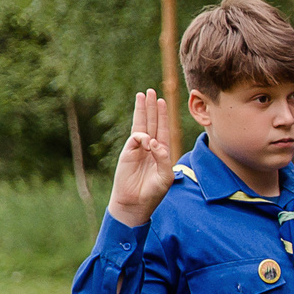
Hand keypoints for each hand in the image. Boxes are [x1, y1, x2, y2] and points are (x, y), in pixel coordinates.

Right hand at [106, 90, 178, 225]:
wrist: (135, 203)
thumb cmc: (153, 192)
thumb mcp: (165, 176)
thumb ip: (163, 158)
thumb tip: (154, 142)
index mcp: (161, 151)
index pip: (162, 128)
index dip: (162, 115)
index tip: (162, 100)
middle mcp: (149, 147)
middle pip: (151, 122)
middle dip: (151, 107)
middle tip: (150, 91)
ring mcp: (137, 149)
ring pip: (140, 126)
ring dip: (141, 111)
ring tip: (141, 96)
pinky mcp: (127, 153)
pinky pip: (135, 139)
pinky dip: (141, 137)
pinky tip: (147, 141)